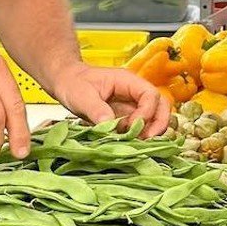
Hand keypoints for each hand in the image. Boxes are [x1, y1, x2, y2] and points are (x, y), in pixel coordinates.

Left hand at [51, 63, 170, 137]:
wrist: (66, 83)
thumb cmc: (73, 83)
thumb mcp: (81, 96)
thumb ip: (96, 109)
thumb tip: (110, 125)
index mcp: (128, 82)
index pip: (150, 95)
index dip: (146, 112)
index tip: (131, 126)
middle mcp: (134, 93)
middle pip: (161, 106)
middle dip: (158, 124)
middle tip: (147, 140)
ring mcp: (132, 105)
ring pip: (154, 117)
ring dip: (151, 131)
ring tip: (138, 143)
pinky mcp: (126, 117)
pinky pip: (140, 127)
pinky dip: (140, 136)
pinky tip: (129, 144)